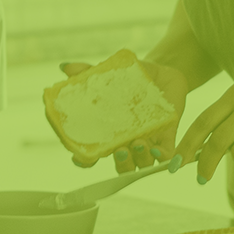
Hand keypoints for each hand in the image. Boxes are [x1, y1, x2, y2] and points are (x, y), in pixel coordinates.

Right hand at [53, 58, 189, 171]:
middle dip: (121, 164)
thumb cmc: (132, 79)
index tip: (79, 158)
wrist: (162, 74)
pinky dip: (162, 156)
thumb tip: (66, 67)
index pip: (94, 154)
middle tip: (119, 151)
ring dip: (139, 158)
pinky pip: (167, 155)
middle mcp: (128, 142)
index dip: (85, 161)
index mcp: (110, 133)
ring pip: (143, 163)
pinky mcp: (168, 136)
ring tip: (138, 143)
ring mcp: (148, 141)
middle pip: (122, 166)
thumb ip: (89, 72)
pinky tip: (157, 149)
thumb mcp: (111, 75)